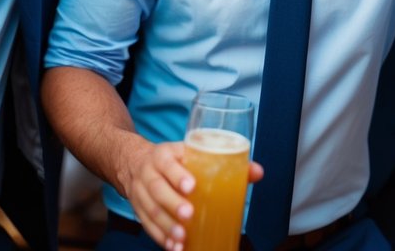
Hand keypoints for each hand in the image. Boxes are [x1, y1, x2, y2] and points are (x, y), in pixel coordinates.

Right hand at [117, 137, 262, 250]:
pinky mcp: (139, 209)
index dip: (178, 175)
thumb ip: (225, 161)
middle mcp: (148, 172)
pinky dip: (160, 237)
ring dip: (166, 226)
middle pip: (157, 189)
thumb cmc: (174, 160)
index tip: (192, 186)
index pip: (168, 163)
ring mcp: (140, 192)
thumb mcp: (192, 153)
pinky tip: (173, 246)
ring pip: (151, 210)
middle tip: (189, 214)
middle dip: (173, 204)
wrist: (137, 162)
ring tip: (182, 238)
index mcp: (163, 155)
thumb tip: (257, 172)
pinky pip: (147, 225)